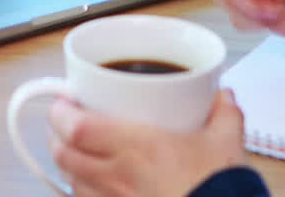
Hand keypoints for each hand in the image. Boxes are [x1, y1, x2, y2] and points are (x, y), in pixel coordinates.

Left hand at [48, 90, 246, 196]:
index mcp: (137, 147)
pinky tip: (95, 185)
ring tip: (77, 152)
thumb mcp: (226, 143)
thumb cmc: (218, 188)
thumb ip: (224, 113)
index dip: (60, 113)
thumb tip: (222, 97)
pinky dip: (83, 192)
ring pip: (71, 182)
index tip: (64, 101)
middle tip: (66, 123)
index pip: (76, 127)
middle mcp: (118, 177)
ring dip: (68, 165)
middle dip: (57, 136)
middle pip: (64, 155)